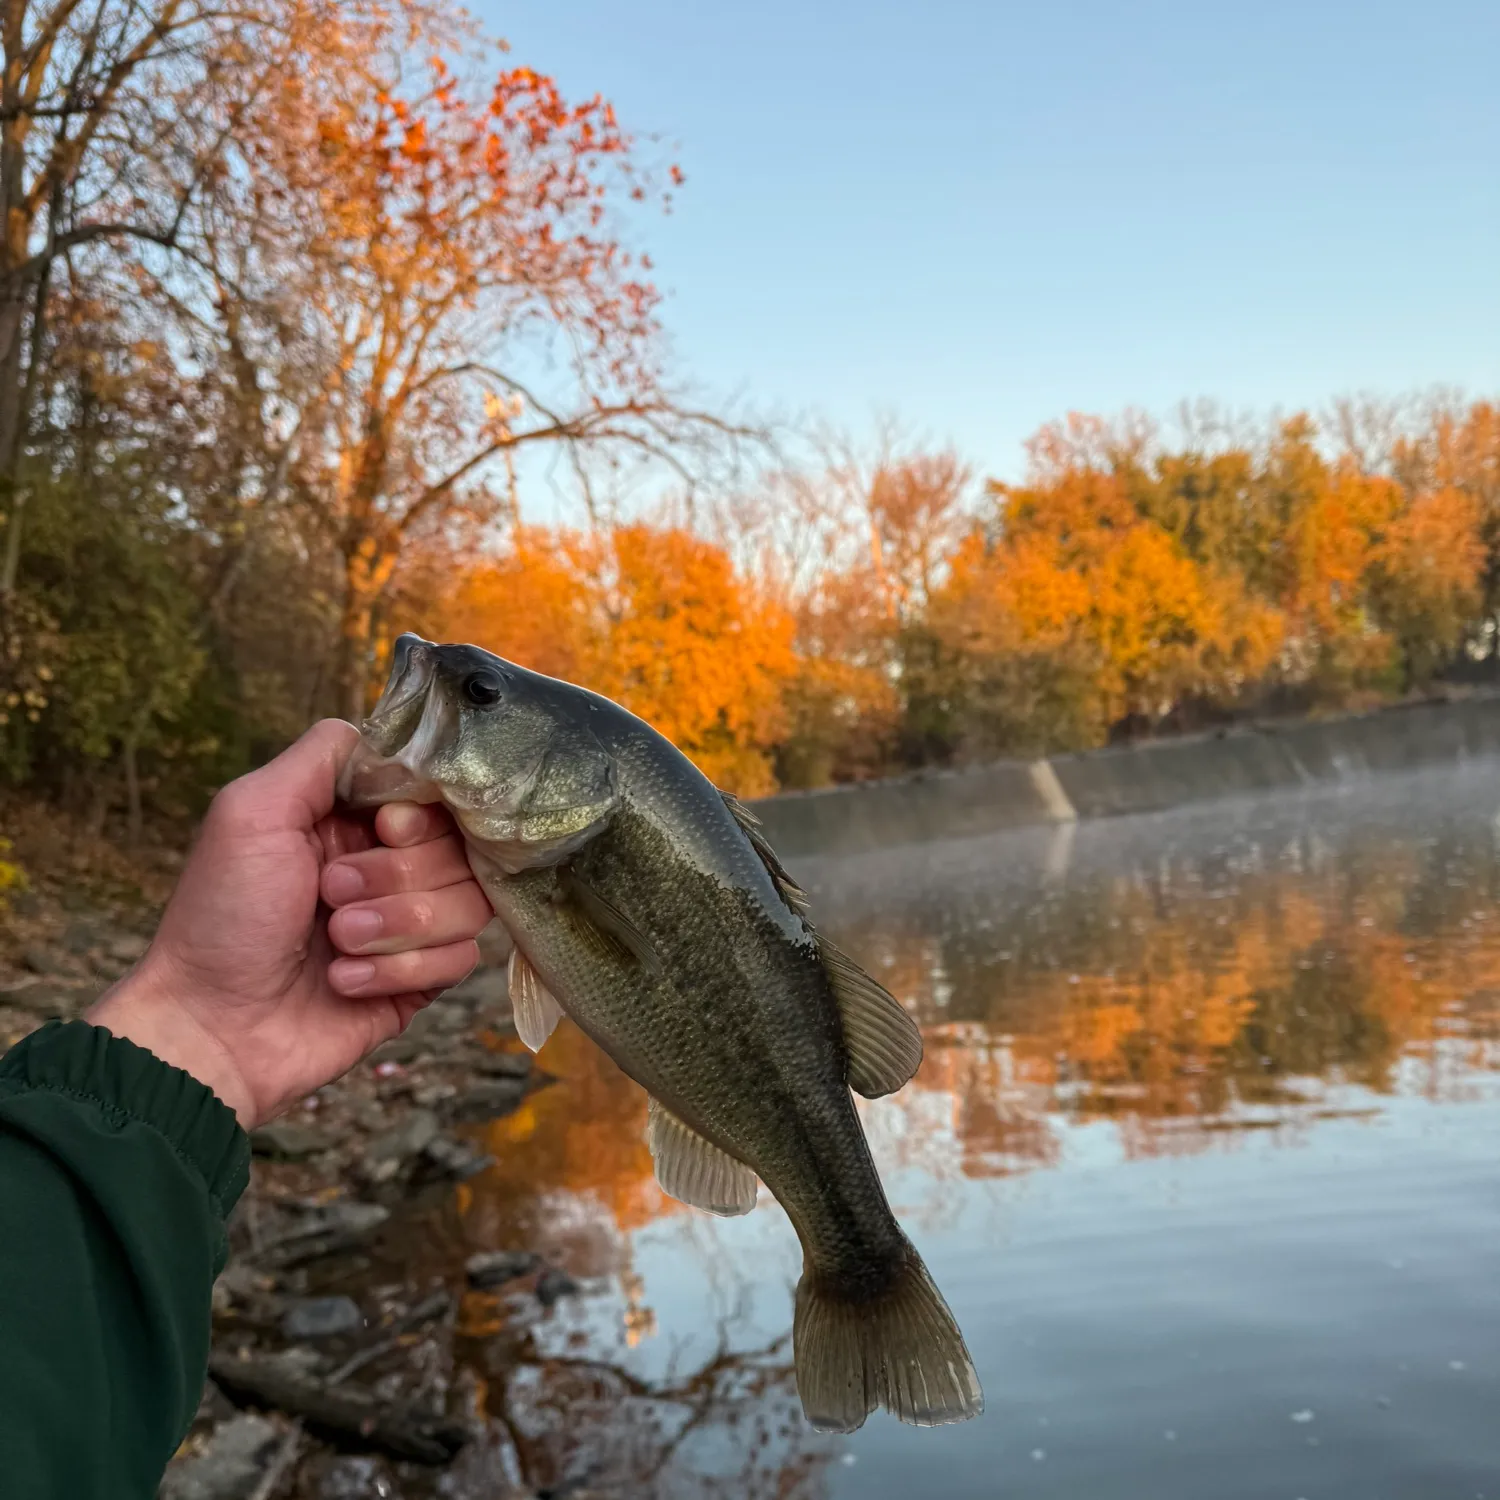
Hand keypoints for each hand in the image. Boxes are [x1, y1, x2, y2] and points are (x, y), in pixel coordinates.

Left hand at [87, 719, 491, 1128]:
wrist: (214, 1029)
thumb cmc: (221, 917)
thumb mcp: (253, 810)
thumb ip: (326, 755)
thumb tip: (396, 737)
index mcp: (353, 818)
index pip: (437, 793)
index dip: (420, 814)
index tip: (383, 830)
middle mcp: (389, 864)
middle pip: (461, 847)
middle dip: (396, 877)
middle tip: (330, 897)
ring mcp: (409, 925)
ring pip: (471, 903)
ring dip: (397, 928)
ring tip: (338, 944)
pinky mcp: (421, 980)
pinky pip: (462, 959)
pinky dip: (399, 972)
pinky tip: (345, 982)